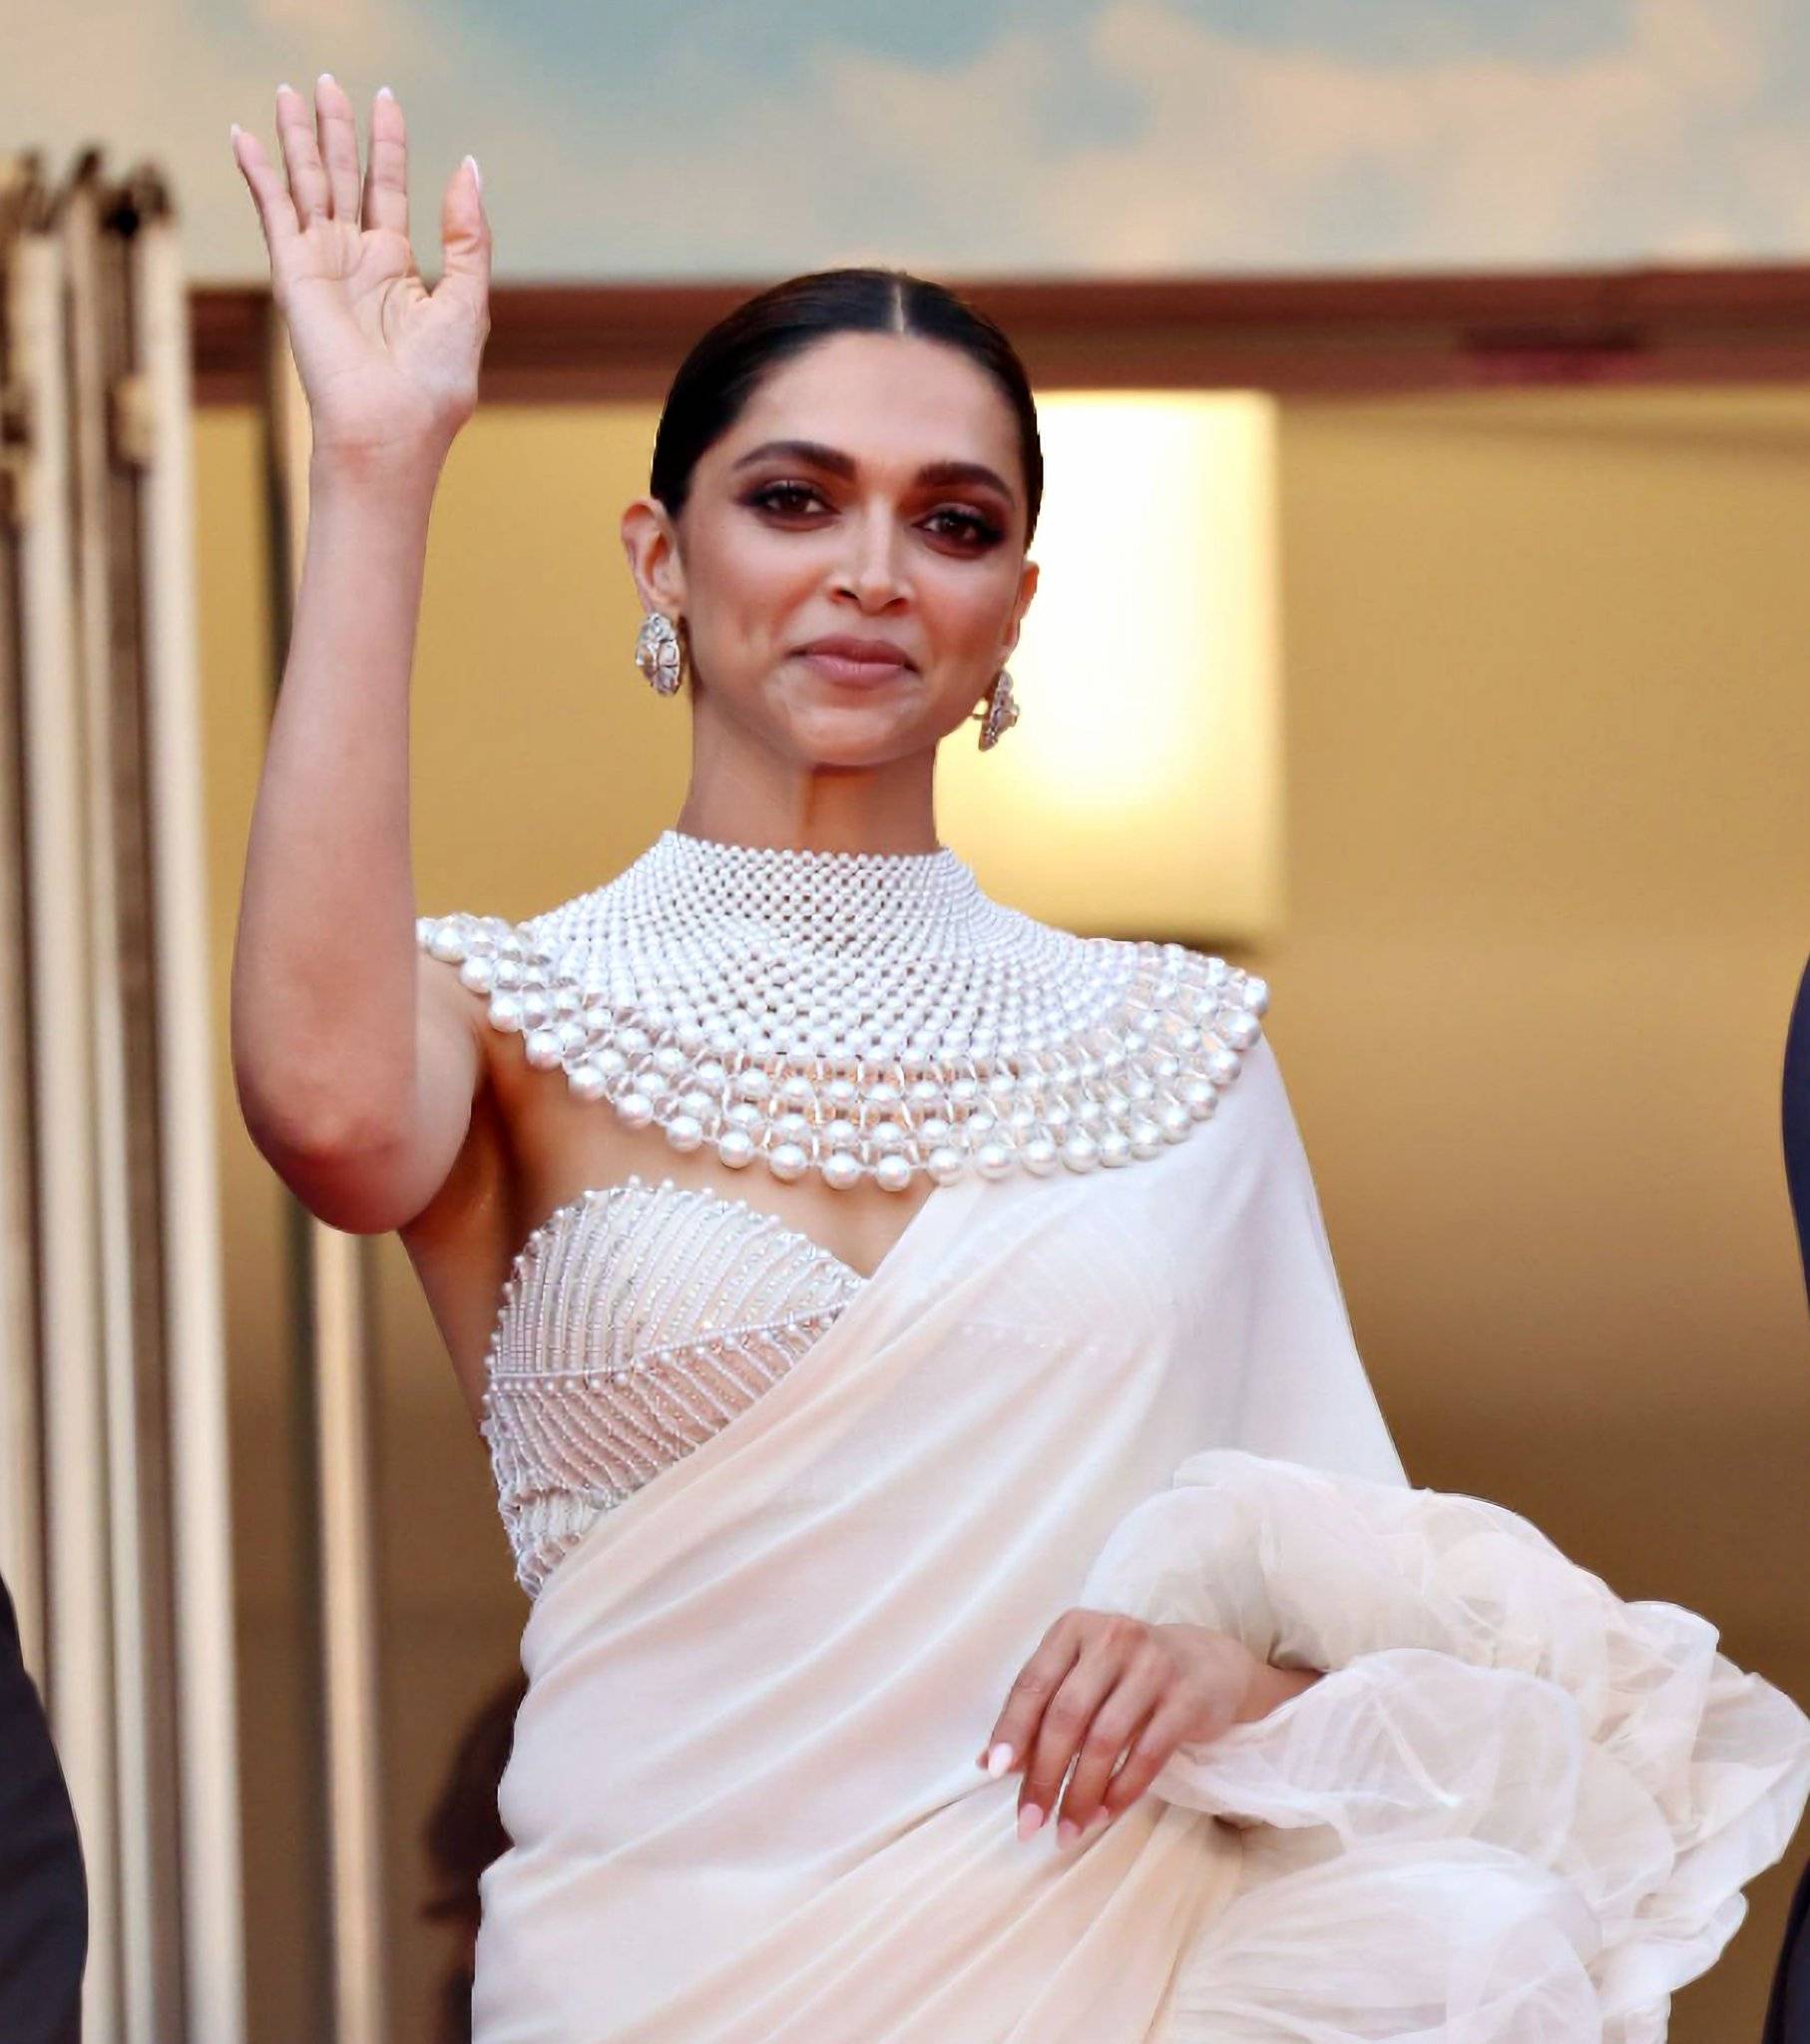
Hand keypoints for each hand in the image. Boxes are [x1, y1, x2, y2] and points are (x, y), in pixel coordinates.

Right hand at [229, 76, 489, 472]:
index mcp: (398, 269)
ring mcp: (322, 265)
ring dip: (298, 138)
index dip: (386, 143)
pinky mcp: (294, 273)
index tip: (384, 98)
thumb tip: (468, 166)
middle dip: (336, 129)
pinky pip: (273, 211)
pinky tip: (245, 137)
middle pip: (343, 177)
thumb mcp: (468, 300)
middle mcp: (356, 261)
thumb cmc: (433, 383)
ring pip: (307, 185)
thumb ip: (469, 235)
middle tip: (326, 79)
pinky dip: (258, 173)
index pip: (388, 189)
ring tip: (290, 92)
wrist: (388, 428)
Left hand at [976, 1610, 1257, 1847]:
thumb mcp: (1079, 1679)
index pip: (1033, 1684)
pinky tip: (1102, 1814)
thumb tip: (987, 1762)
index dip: (1011, 1730)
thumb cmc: (1125, 1676)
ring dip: (1080, 1793)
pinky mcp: (1186, 1698)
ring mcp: (1153, 1666)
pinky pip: (1147, 1754)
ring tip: (1065, 1830)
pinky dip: (1121, 1791)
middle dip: (1043, 1775)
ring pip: (1105, 1739)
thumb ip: (1037, 1714)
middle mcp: (1112, 1638)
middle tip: (1029, 1823)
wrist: (1205, 1664)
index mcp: (1074, 1629)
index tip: (994, 1774)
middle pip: (1066, 1715)